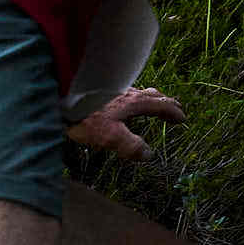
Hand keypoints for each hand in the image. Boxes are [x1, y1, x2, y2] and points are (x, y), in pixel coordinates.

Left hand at [66, 86, 183, 160]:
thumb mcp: (110, 136)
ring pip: (137, 92)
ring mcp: (114, 89)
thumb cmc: (85, 116)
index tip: (182, 118)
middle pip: (152, 95)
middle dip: (165, 102)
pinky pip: (122, 92)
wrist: (61, 97)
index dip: (173, 113)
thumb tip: (148, 155)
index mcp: (135, 102)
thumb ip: (130, 145)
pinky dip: (130, 97)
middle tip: (173, 107)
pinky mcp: (100, 89)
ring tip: (150, 103)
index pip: (161, 106)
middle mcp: (128, 92)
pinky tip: (120, 102)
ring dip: (148, 98)